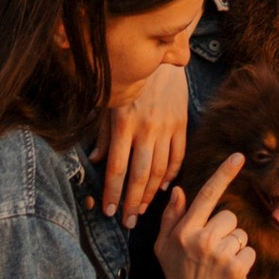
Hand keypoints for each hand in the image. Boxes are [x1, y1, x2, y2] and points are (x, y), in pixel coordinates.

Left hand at [99, 59, 191, 223]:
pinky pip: (178, 156)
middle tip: (127, 222)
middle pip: (139, 175)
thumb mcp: (110, 102)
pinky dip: (171, 175)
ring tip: (142, 211)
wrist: (162, 56)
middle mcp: (146, 129)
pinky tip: (163, 188)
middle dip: (132, 202)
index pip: (116, 168)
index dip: (112, 193)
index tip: (109, 211)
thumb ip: (104, 133)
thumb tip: (96, 159)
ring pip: (159, 170)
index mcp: (124, 124)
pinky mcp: (182, 123)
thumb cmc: (131, 80)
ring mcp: (166, 127)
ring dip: (150, 194)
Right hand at [153, 155, 257, 278]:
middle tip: (212, 253)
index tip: (238, 156)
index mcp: (185, 230)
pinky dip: (244, 263)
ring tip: (219, 266)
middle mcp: (202, 239)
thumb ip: (171, 218)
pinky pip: (250, 252)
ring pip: (241, 235)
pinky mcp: (236, 268)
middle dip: (226, 232)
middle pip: (229, 217)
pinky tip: (229, 275)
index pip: (206, 195)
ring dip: (235, 248)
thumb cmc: (178, 276)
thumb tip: (178, 190)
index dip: (223, 173)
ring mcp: (220, 254)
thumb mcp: (164, 247)